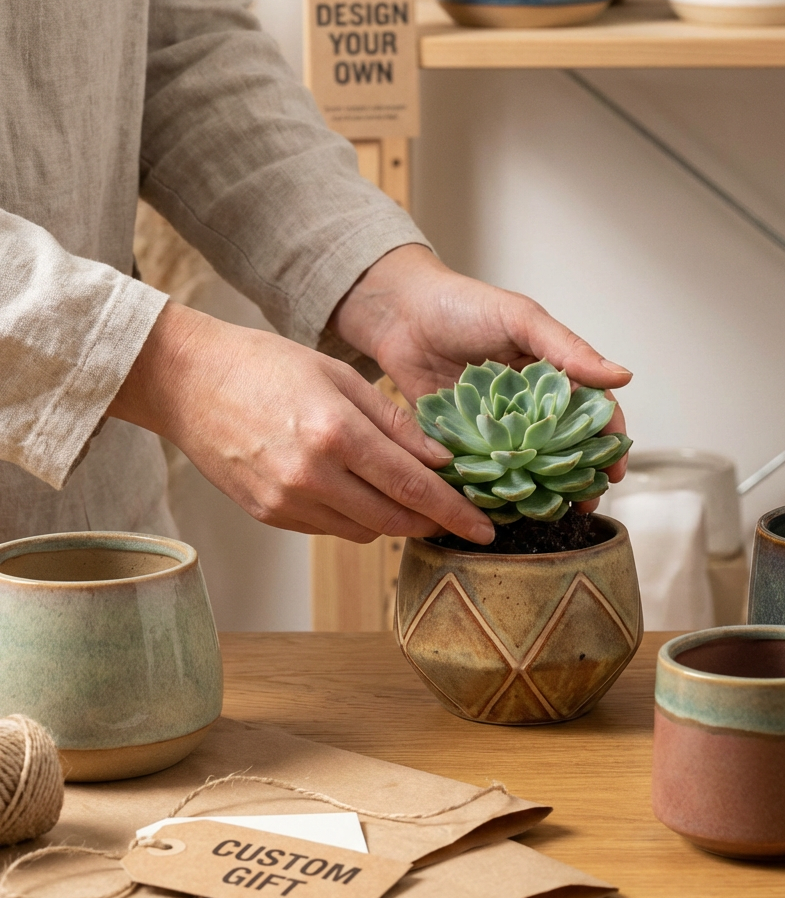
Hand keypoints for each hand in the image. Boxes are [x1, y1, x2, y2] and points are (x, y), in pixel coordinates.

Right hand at [107, 301, 496, 542]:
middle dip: (432, 524)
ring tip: (406, 499)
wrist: (187, 380)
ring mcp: (286, 501)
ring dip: (393, 521)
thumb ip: (395, 422)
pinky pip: (330, 529)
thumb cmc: (266, 365)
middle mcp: (311, 475)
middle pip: (393, 520)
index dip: (455, 512)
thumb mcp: (340, 376)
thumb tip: (441, 461)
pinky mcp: (268, 515)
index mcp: (335, 432)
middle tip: (458, 520)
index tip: (484, 528)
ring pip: (363, 532)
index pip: (413, 486)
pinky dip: (354, 518)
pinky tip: (358, 494)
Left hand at [333, 245, 632, 510]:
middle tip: (586, 503)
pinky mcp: (459, 443)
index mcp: (549, 377)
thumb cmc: (462, 305)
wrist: (399, 313)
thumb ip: (568, 349)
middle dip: (578, 478)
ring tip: (550, 515)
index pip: (588, 413)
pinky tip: (503, 512)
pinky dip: (492, 492)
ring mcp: (494, 429)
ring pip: (524, 468)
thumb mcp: (521, 319)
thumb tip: (622, 377)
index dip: (606, 441)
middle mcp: (526, 407)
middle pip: (561, 449)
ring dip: (539, 492)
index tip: (614, 469)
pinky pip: (481, 473)